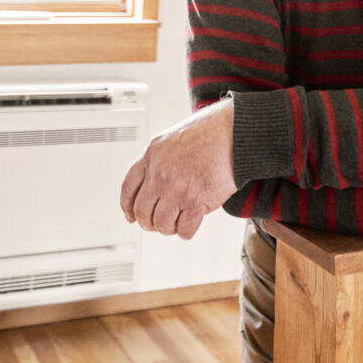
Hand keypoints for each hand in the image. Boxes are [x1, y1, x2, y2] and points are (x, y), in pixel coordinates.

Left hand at [119, 98, 237, 239]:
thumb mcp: (174, 138)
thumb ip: (161, 159)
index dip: (128, 206)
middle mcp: (160, 173)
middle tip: (157, 223)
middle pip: (143, 210)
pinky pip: (184, 229)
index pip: (129, 187)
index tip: (131, 215)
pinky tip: (190, 224)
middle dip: (149, 221)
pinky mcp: (195, 202)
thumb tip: (156, 182)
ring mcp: (176, 189)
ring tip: (177, 223)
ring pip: (161, 223)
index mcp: (152, 154)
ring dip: (169, 227)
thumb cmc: (212, 132)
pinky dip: (186, 231)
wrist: (234, 134)